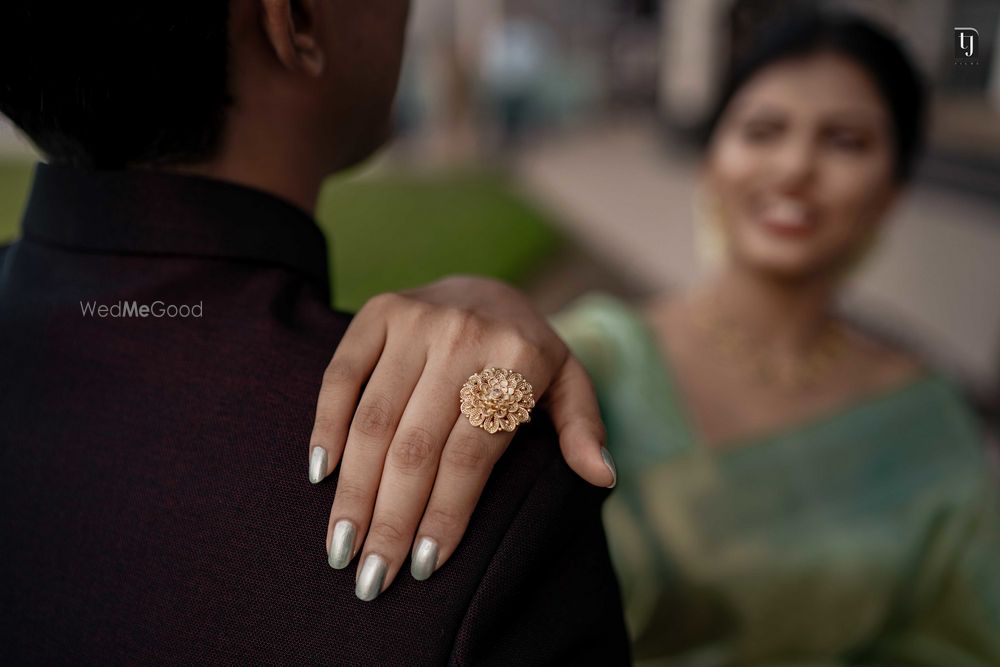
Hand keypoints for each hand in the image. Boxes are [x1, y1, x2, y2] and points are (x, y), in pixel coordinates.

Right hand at [307, 276, 615, 600]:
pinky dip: (327, 426)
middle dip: (391, 520)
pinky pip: (342, 377)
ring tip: (342, 548)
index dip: (445, 514)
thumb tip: (602, 476)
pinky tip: (323, 477)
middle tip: (371, 579)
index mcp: (517, 357)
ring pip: (374, 421)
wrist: (486, 287)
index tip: (424, 567)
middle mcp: (463, 335)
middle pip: (416, 447)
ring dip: (354, 490)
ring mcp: (415, 319)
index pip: (471, 455)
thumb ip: (583, 427)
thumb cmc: (528, 353)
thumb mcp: (569, 383)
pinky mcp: (377, 312)